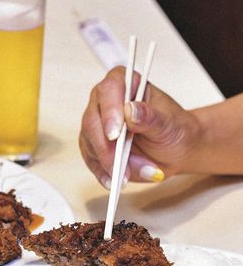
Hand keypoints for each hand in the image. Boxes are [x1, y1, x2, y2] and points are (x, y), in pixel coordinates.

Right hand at [79, 66, 200, 187]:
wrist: (176, 149)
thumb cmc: (174, 130)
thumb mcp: (169, 123)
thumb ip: (150, 116)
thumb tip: (131, 110)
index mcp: (126, 83)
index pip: (110, 90)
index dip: (110, 112)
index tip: (115, 135)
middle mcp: (106, 101)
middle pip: (93, 121)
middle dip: (106, 147)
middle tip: (119, 166)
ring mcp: (98, 124)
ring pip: (89, 143)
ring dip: (107, 163)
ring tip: (128, 176)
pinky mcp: (95, 145)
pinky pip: (91, 159)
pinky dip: (102, 173)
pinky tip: (113, 181)